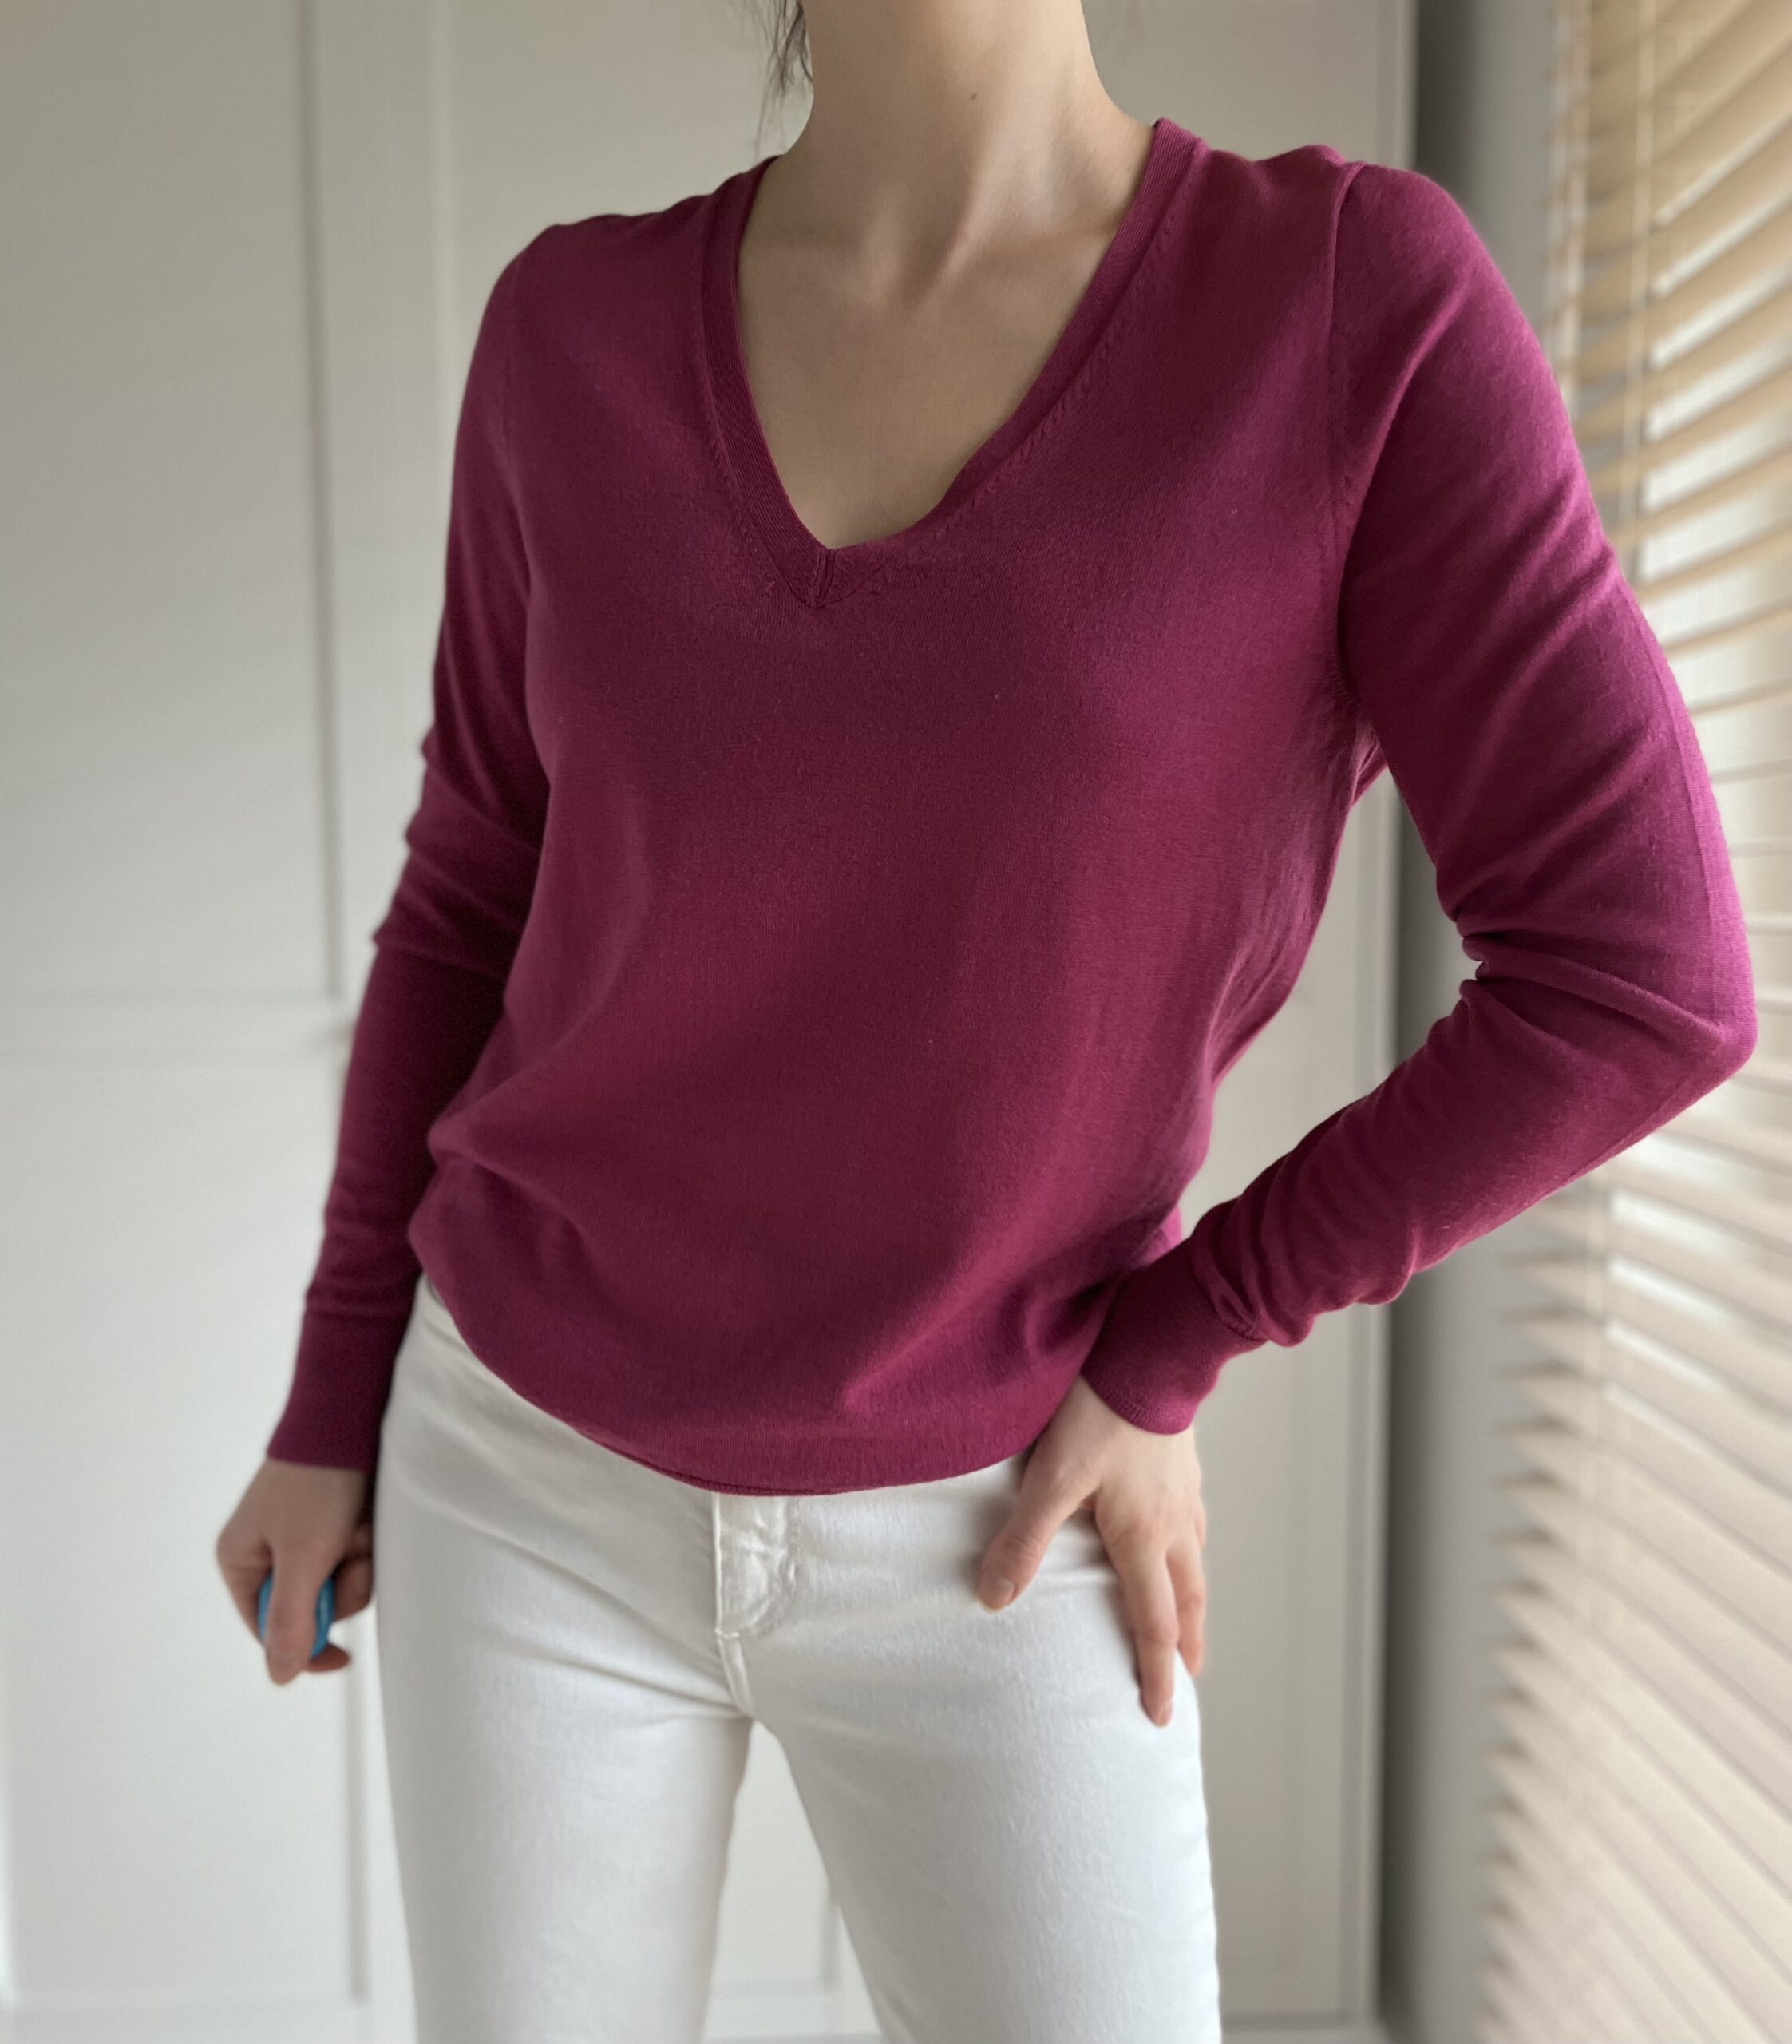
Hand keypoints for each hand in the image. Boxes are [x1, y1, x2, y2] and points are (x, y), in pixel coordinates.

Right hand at [215, 1458, 373, 1683]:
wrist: (351, 1418)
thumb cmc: (318, 1486)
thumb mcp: (302, 1558)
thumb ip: (290, 1620)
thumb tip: (279, 1676)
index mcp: (241, 1561)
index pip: (268, 1630)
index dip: (306, 1647)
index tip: (342, 1658)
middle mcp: (269, 1552)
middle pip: (312, 1609)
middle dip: (340, 1586)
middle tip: (348, 1552)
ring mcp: (305, 1537)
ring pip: (341, 1583)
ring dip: (359, 1561)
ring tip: (360, 1527)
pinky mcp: (337, 1523)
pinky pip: (357, 1556)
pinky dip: (369, 1543)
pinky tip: (369, 1517)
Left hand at [975, 1375, 1206, 1725]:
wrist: (1151, 1349)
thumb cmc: (1100, 1410)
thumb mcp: (1051, 1476)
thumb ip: (1024, 1538)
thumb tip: (993, 1599)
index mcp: (1142, 1536)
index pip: (1152, 1621)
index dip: (1155, 1672)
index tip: (1162, 1716)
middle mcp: (1174, 1521)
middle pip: (1188, 1599)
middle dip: (1186, 1644)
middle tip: (1189, 1678)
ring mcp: (1185, 1490)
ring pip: (1196, 1559)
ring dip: (1193, 1599)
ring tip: (1188, 1617)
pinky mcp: (1184, 1460)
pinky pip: (1194, 1520)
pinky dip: (1191, 1547)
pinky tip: (1181, 1534)